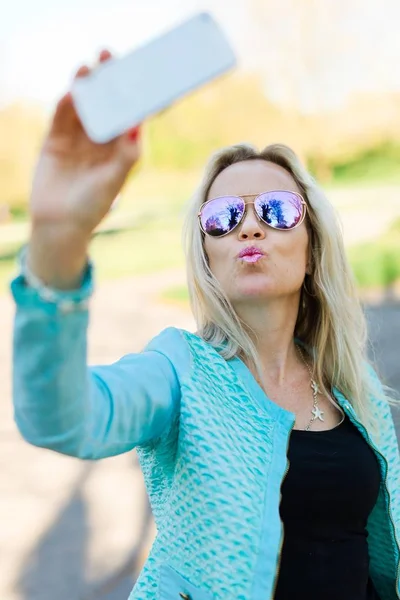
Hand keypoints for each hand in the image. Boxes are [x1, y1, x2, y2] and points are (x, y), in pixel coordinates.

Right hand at [28, 49, 141, 287]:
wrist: (60, 225)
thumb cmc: (93, 206)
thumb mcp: (115, 180)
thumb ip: (126, 154)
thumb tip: (138, 125)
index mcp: (119, 148)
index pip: (127, 114)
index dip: (131, 91)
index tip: (136, 70)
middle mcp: (100, 140)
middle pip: (105, 103)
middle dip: (107, 79)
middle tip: (108, 54)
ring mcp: (77, 139)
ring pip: (82, 106)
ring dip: (85, 86)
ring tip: (87, 68)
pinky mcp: (55, 141)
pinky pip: (61, 117)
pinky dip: (65, 104)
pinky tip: (70, 92)